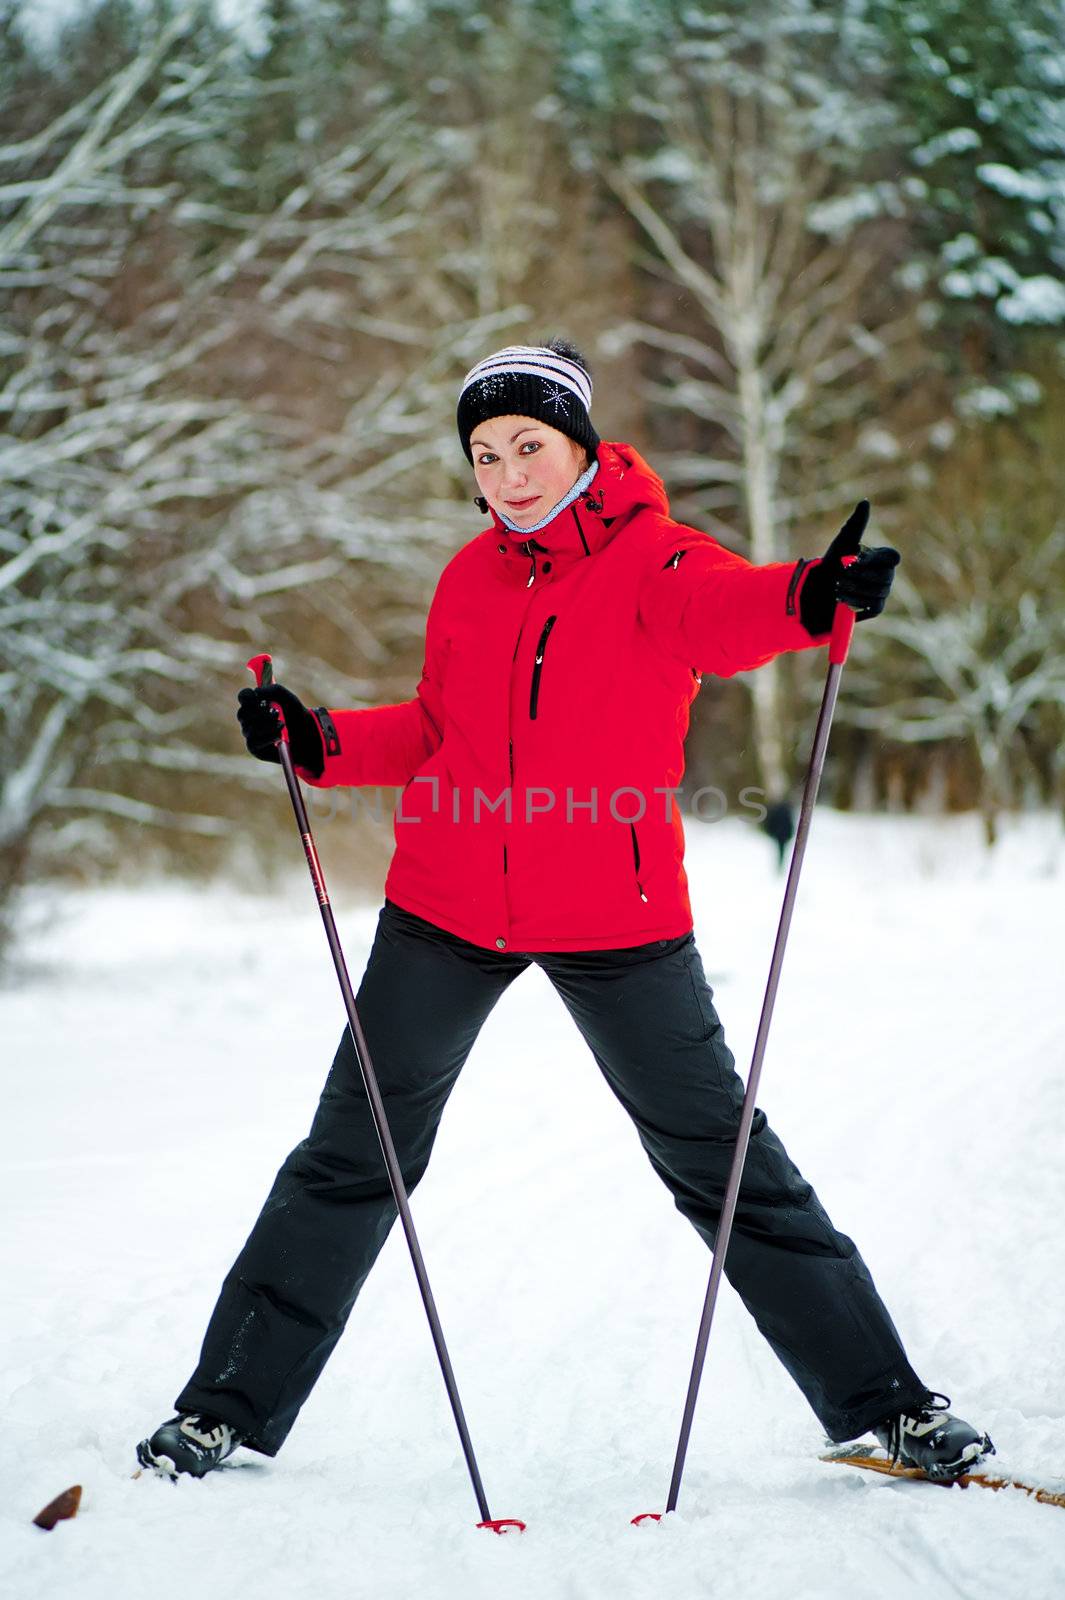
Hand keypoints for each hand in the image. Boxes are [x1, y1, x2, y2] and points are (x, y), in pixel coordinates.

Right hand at [236, 684, 324, 776]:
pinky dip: (269, 738)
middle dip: (260, 713)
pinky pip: (254, 742)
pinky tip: (279, 736)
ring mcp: (250, 734)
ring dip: (268, 725)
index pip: (243, 697)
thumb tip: (255, 693)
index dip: (247, 696)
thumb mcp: (286, 698)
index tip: (257, 697)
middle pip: (242, 714)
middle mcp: (249, 719)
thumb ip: (272, 690)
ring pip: (249, 729)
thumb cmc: (295, 714)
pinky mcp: (254, 748)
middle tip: (276, 713)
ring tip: (282, 724)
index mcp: (255, 704)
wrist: (307, 735)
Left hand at [798, 501, 900, 636]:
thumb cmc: (834, 561)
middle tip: (839, 575)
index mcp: (884, 557)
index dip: (873, 560)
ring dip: (854, 589)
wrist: (819, 586)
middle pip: (883, 577)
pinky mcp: (876, 608)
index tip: (854, 558)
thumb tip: (865, 502)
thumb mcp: (844, 541)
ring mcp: (883, 592)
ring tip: (837, 586)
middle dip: (858, 576)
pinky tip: (841, 598)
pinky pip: (872, 606)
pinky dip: (855, 602)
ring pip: (877, 592)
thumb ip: (857, 524)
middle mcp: (887, 575)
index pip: (893, 558)